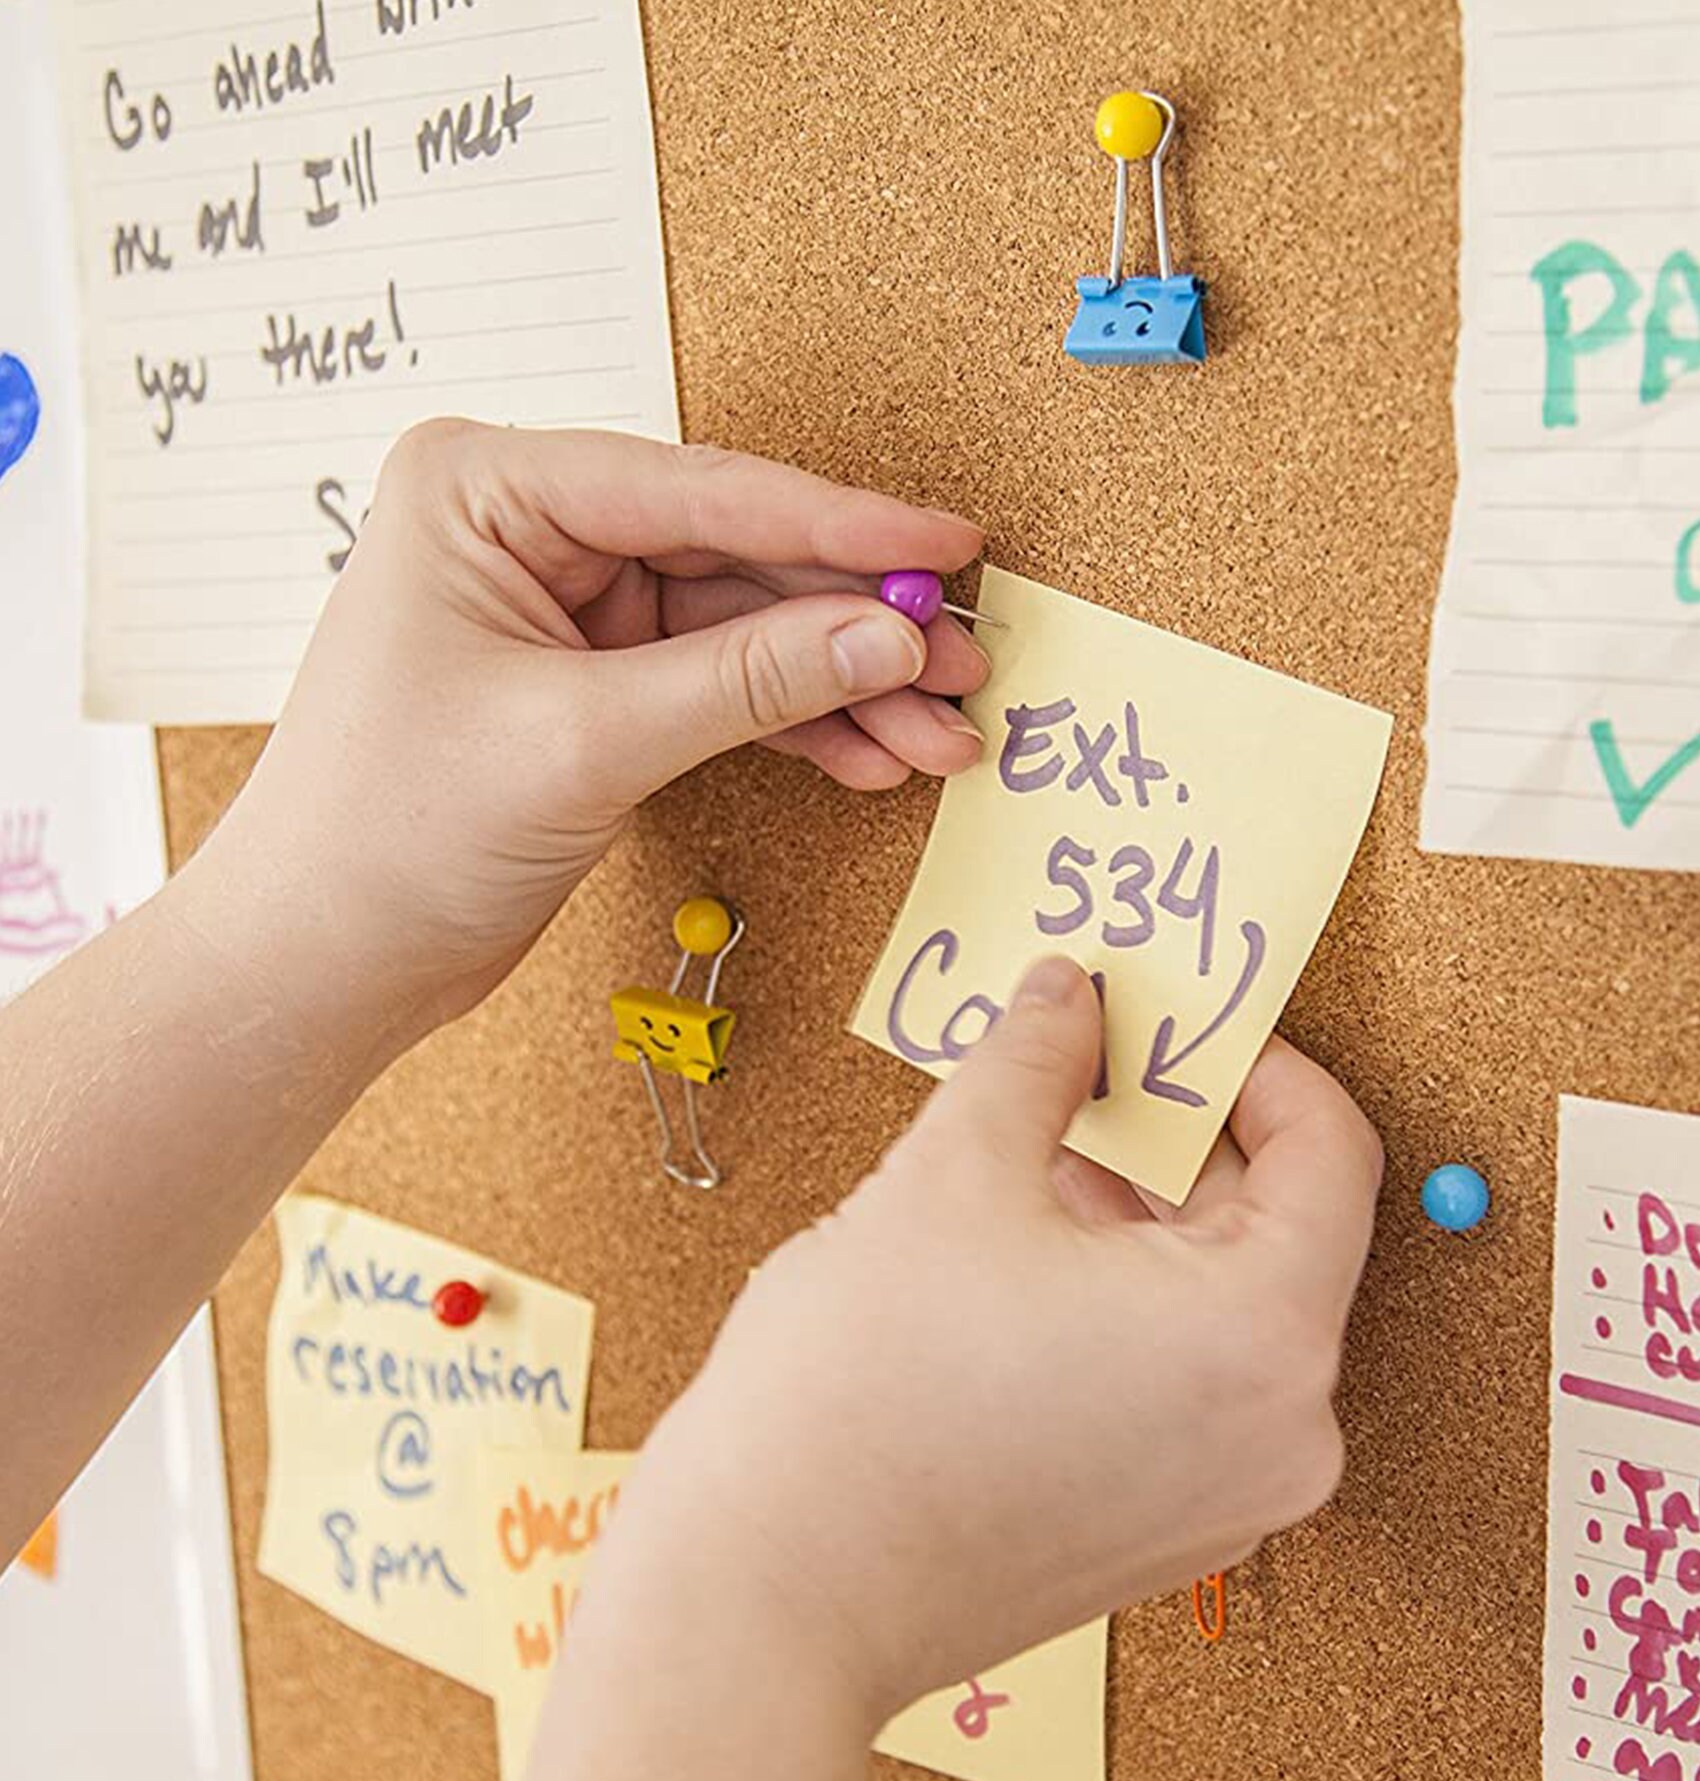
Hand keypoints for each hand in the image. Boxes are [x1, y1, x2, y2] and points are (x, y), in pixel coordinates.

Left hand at [198, 420, 987, 1035]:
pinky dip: (794, 724)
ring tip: (941, 729)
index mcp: (486, 489)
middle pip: (735, 556)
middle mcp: (526, 530)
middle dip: (855, 619)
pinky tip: (872, 754)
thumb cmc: (391, 831)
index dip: (838, 520)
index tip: (945, 538)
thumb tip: (888, 635)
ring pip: (742, 629)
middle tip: (962, 656)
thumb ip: (749, 680)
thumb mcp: (587, 741)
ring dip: (843, 684)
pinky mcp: (591, 686)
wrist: (324, 959)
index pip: (697, 489)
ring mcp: (563, 610)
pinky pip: (718, 687)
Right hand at [634, 957, 1381, 1718]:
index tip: (1177, 1028)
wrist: (766, 1602)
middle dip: (1185, 1135)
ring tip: (1040, 1151)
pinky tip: (1028, 1253)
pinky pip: (1186, 1379)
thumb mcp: (953, 1175)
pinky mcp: (1163, 1533)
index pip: (1329, 1154)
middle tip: (1094, 1063)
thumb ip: (1037, 1059)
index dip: (1257, 1066)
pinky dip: (1131, 1302)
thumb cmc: (858, 1404)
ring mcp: (1225, 1498)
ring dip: (1148, 1215)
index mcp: (1262, 1337)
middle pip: (1278, 1230)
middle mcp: (1279, 1432)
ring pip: (1223, 1306)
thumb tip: (1070, 996)